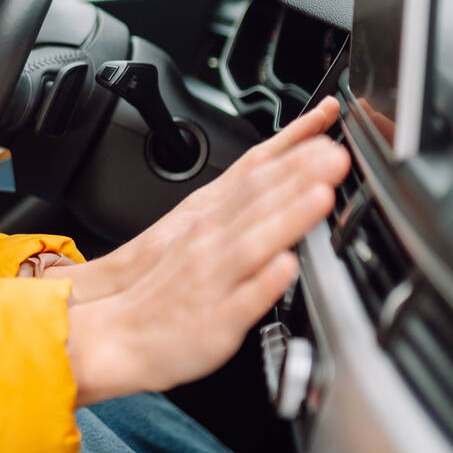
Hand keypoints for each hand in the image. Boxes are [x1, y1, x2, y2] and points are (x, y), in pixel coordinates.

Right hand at [40, 96, 343, 304]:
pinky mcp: (216, 321)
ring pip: (253, 242)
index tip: (327, 120)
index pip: (255, 171)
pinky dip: (264, 282)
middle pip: (259, 200)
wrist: (114, 332)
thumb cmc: (158, 286)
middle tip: (338, 152)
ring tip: (322, 195)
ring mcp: (213, 279)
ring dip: (288, 218)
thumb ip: (234, 206)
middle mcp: (210, 242)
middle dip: (301, 173)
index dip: (293, 144)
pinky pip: (242, 300)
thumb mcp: (189, 231)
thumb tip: (275, 180)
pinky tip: (286, 267)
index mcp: (207, 218)